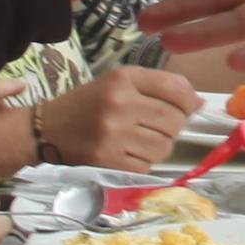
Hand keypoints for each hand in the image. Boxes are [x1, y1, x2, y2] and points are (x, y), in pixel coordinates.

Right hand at [27, 62, 197, 172]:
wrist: (47, 128)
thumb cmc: (87, 103)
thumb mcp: (118, 83)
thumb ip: (158, 87)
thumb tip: (198, 103)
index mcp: (123, 78)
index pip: (176, 89)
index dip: (189, 102)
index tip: (187, 108)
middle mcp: (120, 103)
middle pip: (173, 121)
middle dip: (173, 127)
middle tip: (156, 127)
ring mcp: (114, 134)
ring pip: (163, 146)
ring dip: (159, 146)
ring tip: (140, 140)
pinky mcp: (108, 160)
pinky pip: (146, 165)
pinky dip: (143, 162)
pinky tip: (127, 153)